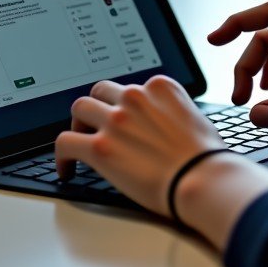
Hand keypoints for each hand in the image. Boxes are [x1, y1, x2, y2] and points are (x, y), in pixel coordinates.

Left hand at [55, 75, 224, 215]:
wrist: (202, 179)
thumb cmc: (206, 157)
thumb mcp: (195, 118)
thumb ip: (173, 111)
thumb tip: (165, 122)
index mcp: (159, 87)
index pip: (130, 87)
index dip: (123, 105)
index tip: (122, 119)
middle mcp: (134, 97)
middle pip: (101, 92)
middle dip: (98, 108)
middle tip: (97, 128)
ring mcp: (115, 120)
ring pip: (80, 108)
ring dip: (79, 125)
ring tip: (81, 143)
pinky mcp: (99, 147)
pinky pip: (65, 142)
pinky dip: (61, 156)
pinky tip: (66, 169)